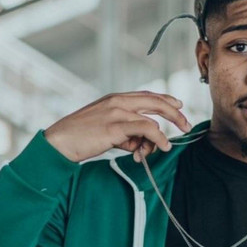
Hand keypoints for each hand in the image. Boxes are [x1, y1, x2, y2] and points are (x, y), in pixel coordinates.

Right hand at [43, 90, 191, 162]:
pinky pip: (147, 129)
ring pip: (153, 119)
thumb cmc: (82, 138)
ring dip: (160, 137)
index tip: (179, 106)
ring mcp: (117, 112)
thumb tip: (143, 146)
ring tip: (158, 150)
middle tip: (187, 125)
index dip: (166, 99)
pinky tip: (161, 148)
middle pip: (156, 101)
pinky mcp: (116, 127)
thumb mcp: (107, 131)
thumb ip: (127, 134)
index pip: (147, 95)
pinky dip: (158, 139)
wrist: (60, 142)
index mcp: (115, 99)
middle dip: (175, 113)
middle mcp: (118, 101)